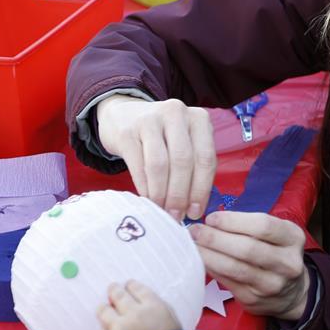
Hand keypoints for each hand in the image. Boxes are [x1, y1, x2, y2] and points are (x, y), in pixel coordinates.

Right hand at [96, 95, 215, 220]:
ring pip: (160, 164)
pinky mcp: (127, 131)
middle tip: (176, 216)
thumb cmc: (161, 136)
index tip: (195, 212)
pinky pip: (138, 165)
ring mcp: (150, 119)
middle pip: (184, 161)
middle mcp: (176, 113)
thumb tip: (194, 209)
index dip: (201, 189)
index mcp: (199, 118)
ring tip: (162, 210)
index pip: (206, 158)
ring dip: (161, 193)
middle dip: (180, 195)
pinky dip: (145, 187)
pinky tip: (147, 199)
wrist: (122, 115)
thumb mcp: (183, 142)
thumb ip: (193, 167)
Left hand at [98, 281, 180, 329]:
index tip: (128, 287)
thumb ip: (155, 305)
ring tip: (107, 309)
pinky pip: (103, 328)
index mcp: (153, 305)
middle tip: (113, 290)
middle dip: (114, 290)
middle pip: (117, 293)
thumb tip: (140, 299)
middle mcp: (135, 312)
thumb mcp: (170, 317)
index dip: (130, 285)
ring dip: (105, 308)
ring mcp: (120, 326)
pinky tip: (111, 329)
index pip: (135, 287)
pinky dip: (106, 327)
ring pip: (103, 309)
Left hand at [188, 211, 308, 320]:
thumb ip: (250, 225)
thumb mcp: (276, 234)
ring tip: (193, 244)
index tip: (211, 218)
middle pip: (247, 248)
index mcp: (293, 238)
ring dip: (209, 254)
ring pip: (235, 268)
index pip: (263, 226)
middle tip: (195, 231)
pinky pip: (227, 281)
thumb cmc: (276, 253)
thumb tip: (211, 221)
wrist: (292, 293)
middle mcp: (287, 263)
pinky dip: (211, 268)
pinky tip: (200, 259)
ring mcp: (271, 284)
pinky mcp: (254, 299)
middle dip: (216, 238)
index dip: (233, 221)